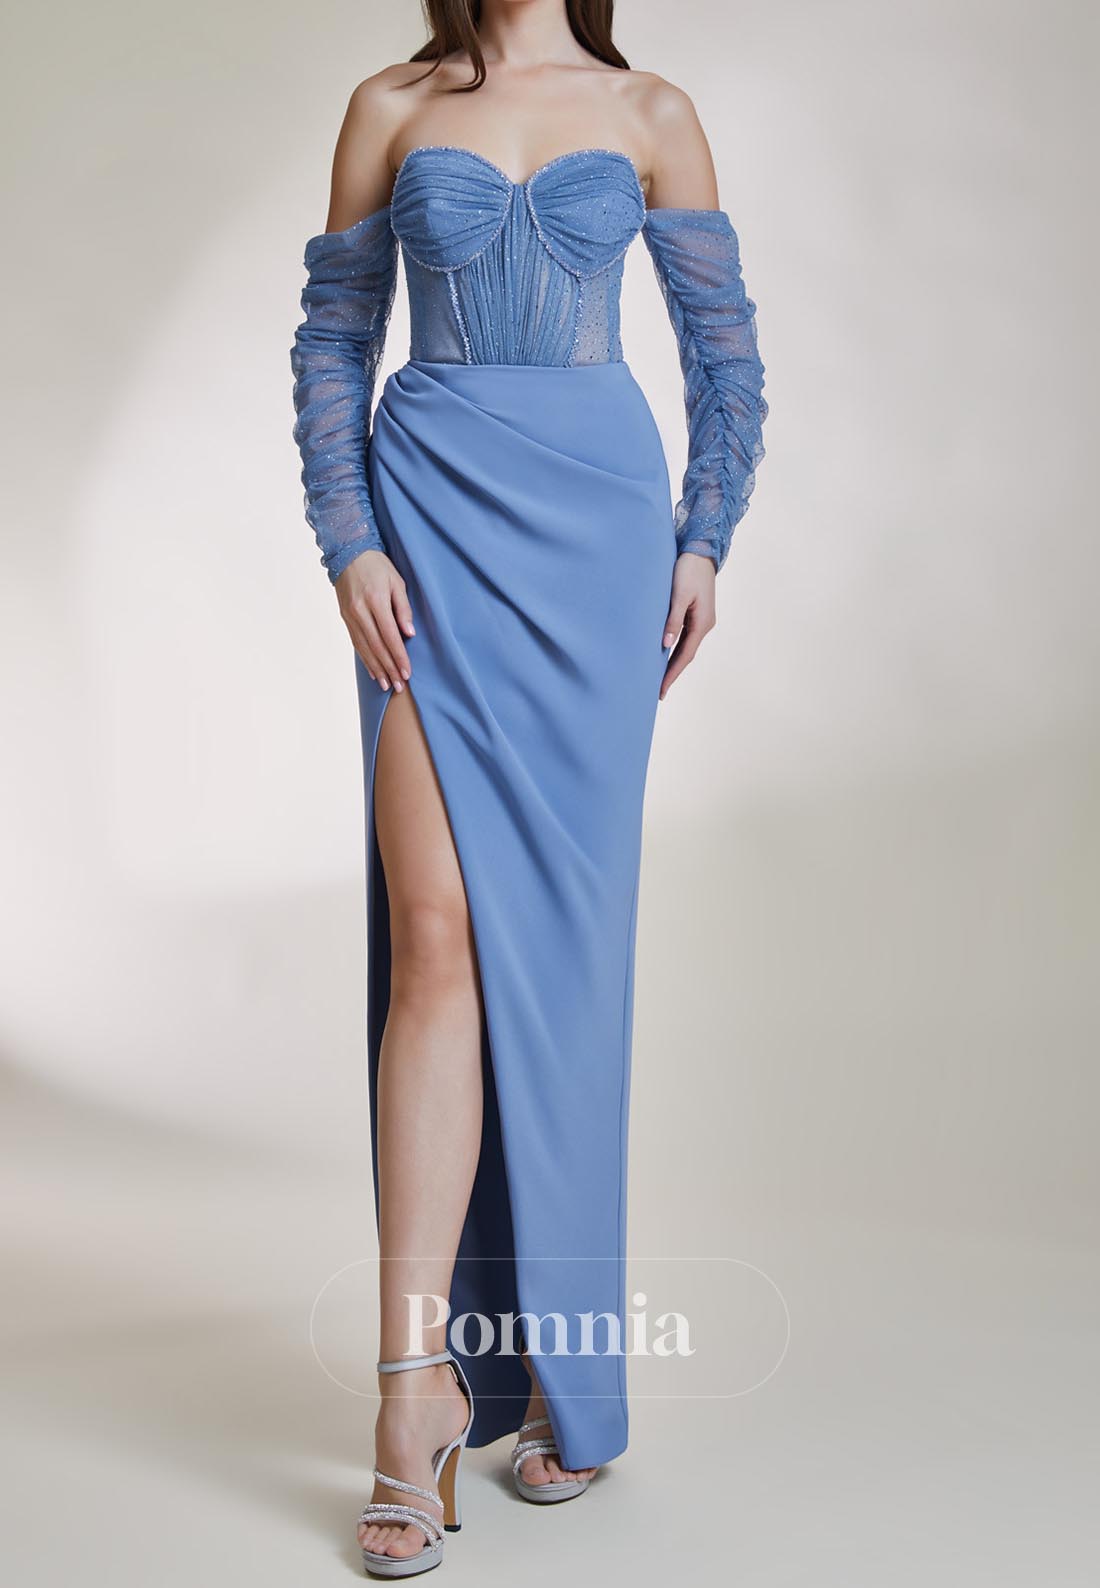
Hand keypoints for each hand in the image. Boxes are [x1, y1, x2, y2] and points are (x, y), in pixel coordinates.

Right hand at [335, 549, 414, 691]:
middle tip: (399, 686)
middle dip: (389, 668)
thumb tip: (409, 634)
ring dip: (377, 669)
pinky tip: (373, 671)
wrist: (348, 553)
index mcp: (375, 601)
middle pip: (376, 646)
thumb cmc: (378, 566)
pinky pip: (356, 642)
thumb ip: (404, 608)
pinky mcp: (344, 617)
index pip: (390, 636)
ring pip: (364, 648)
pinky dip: (365, 659)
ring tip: (386, 685)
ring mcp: (349, 615)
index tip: (407, 673)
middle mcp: (360, 611)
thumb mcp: (397, 581)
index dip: (399, 656)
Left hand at [660, 552, 716, 699]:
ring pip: (685, 646)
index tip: (661, 689)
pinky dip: (674, 648)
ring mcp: (700, 619)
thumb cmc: (688, 570)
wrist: (700, 551)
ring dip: (673, 662)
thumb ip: (672, 620)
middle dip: (672, 673)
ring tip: (658, 677)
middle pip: (686, 655)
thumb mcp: (679, 595)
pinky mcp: (695, 612)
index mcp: (702, 623)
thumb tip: (665, 645)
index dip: (672, 673)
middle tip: (658, 691)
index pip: (684, 655)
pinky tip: (664, 653)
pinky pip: (684, 636)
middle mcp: (704, 624)